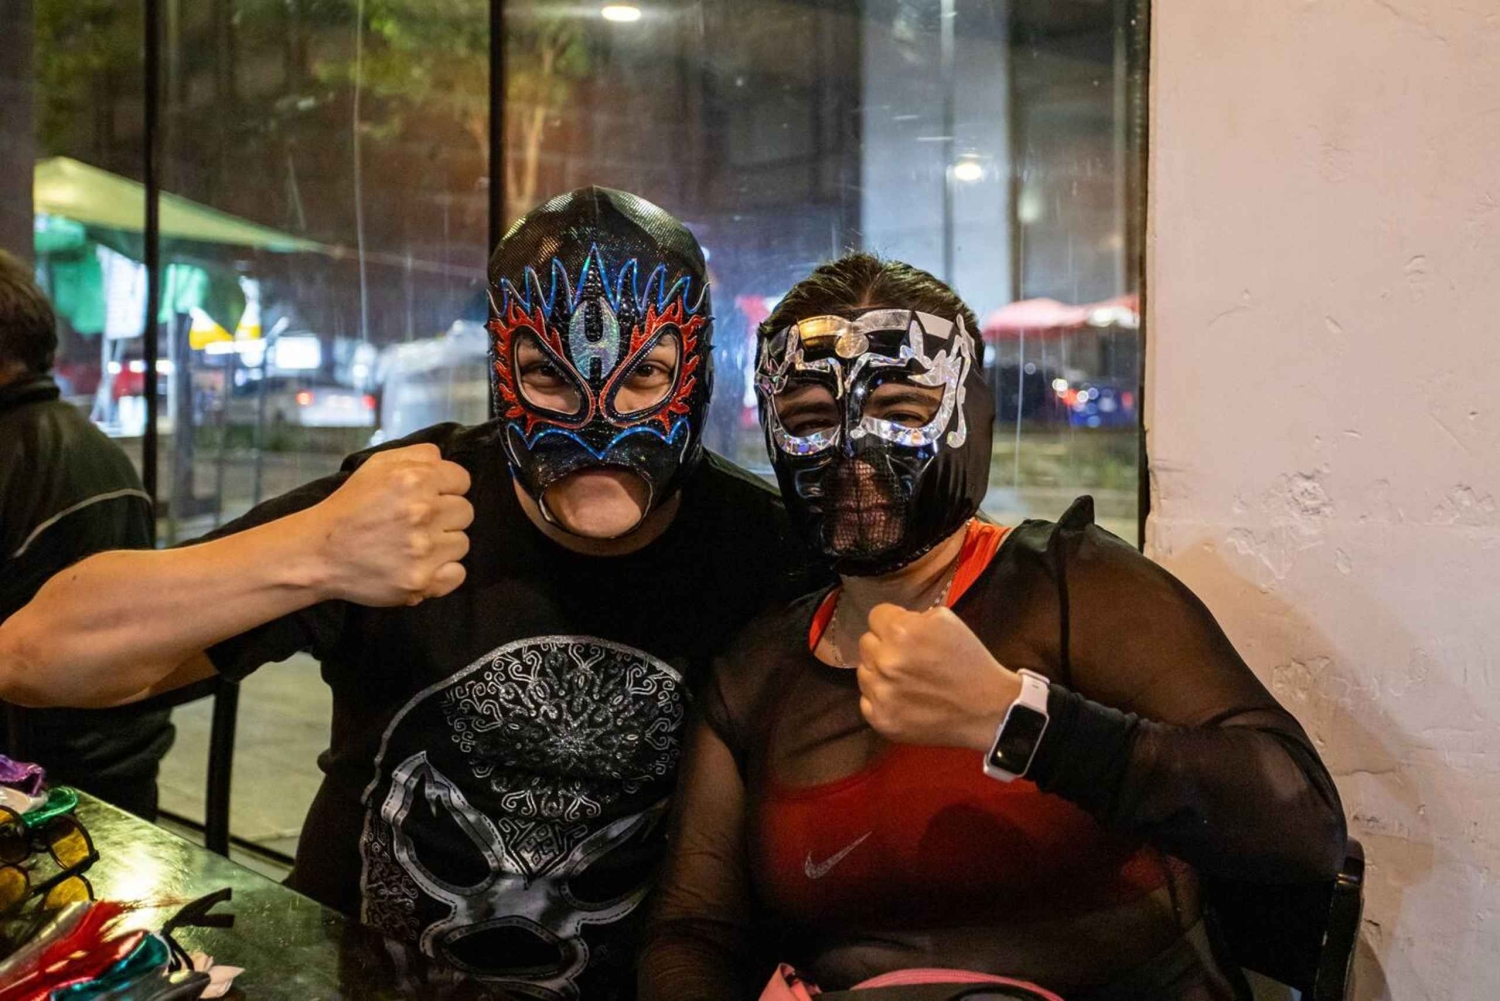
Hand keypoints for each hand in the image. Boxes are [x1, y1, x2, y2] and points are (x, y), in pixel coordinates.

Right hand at [303, 443, 473, 606]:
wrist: (318, 552)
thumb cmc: (350, 507)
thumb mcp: (377, 465)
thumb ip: (418, 454)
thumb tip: (445, 460)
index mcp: (415, 479)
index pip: (462, 480)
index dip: (447, 489)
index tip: (431, 498)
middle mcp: (423, 512)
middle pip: (465, 512)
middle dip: (446, 516)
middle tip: (418, 523)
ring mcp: (423, 550)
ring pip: (461, 543)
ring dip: (443, 544)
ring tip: (414, 545)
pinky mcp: (421, 581)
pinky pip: (458, 574)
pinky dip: (444, 573)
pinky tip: (422, 566)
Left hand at [856, 604, 1022, 752]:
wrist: (986, 709)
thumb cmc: (968, 661)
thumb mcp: (946, 620)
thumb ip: (914, 615)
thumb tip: (894, 620)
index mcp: (900, 632)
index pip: (876, 616)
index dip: (891, 621)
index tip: (905, 633)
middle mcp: (885, 662)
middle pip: (866, 643)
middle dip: (884, 645)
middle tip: (908, 657)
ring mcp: (880, 693)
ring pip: (863, 672)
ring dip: (880, 672)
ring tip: (907, 680)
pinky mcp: (881, 719)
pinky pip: (866, 700)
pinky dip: (881, 699)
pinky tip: (904, 699)